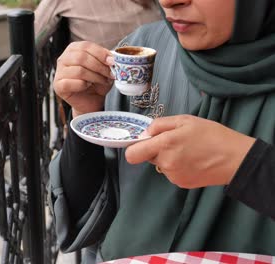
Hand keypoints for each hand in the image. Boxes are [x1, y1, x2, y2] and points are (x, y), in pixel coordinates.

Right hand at [53, 41, 114, 117]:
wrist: (91, 100)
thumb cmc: (97, 83)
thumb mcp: (104, 68)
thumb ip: (106, 60)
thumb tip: (112, 57)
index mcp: (73, 49)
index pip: (86, 46)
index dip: (101, 53)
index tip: (112, 61)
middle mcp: (63, 59)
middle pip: (81, 57)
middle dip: (99, 66)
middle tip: (110, 74)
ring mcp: (59, 72)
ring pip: (79, 70)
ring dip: (95, 77)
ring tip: (103, 81)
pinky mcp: (58, 85)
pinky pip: (71, 83)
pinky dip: (83, 85)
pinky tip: (88, 86)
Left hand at [125, 115, 255, 188]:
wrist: (236, 158)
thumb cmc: (212, 135)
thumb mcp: (185, 120)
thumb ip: (159, 125)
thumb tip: (144, 134)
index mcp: (164, 144)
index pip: (132, 154)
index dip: (134, 148)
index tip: (142, 142)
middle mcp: (165, 163)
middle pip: (147, 157)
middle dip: (156, 149)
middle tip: (175, 142)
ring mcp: (173, 175)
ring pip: (161, 164)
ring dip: (168, 158)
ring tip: (188, 150)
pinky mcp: (181, 183)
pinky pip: (171, 172)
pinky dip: (177, 166)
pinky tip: (192, 160)